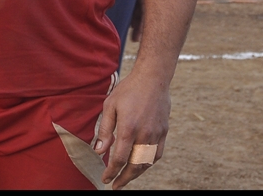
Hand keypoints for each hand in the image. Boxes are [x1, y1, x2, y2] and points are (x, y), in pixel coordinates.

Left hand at [94, 71, 170, 188]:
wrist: (153, 77)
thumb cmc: (128, 90)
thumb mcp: (110, 106)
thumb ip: (105, 130)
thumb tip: (99, 152)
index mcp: (129, 128)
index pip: (119, 159)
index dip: (111, 172)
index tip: (105, 179)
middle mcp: (144, 134)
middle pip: (135, 166)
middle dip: (124, 179)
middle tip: (116, 186)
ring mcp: (156, 134)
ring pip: (147, 162)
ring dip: (136, 174)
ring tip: (127, 178)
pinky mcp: (164, 131)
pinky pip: (158, 154)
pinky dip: (149, 163)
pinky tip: (142, 165)